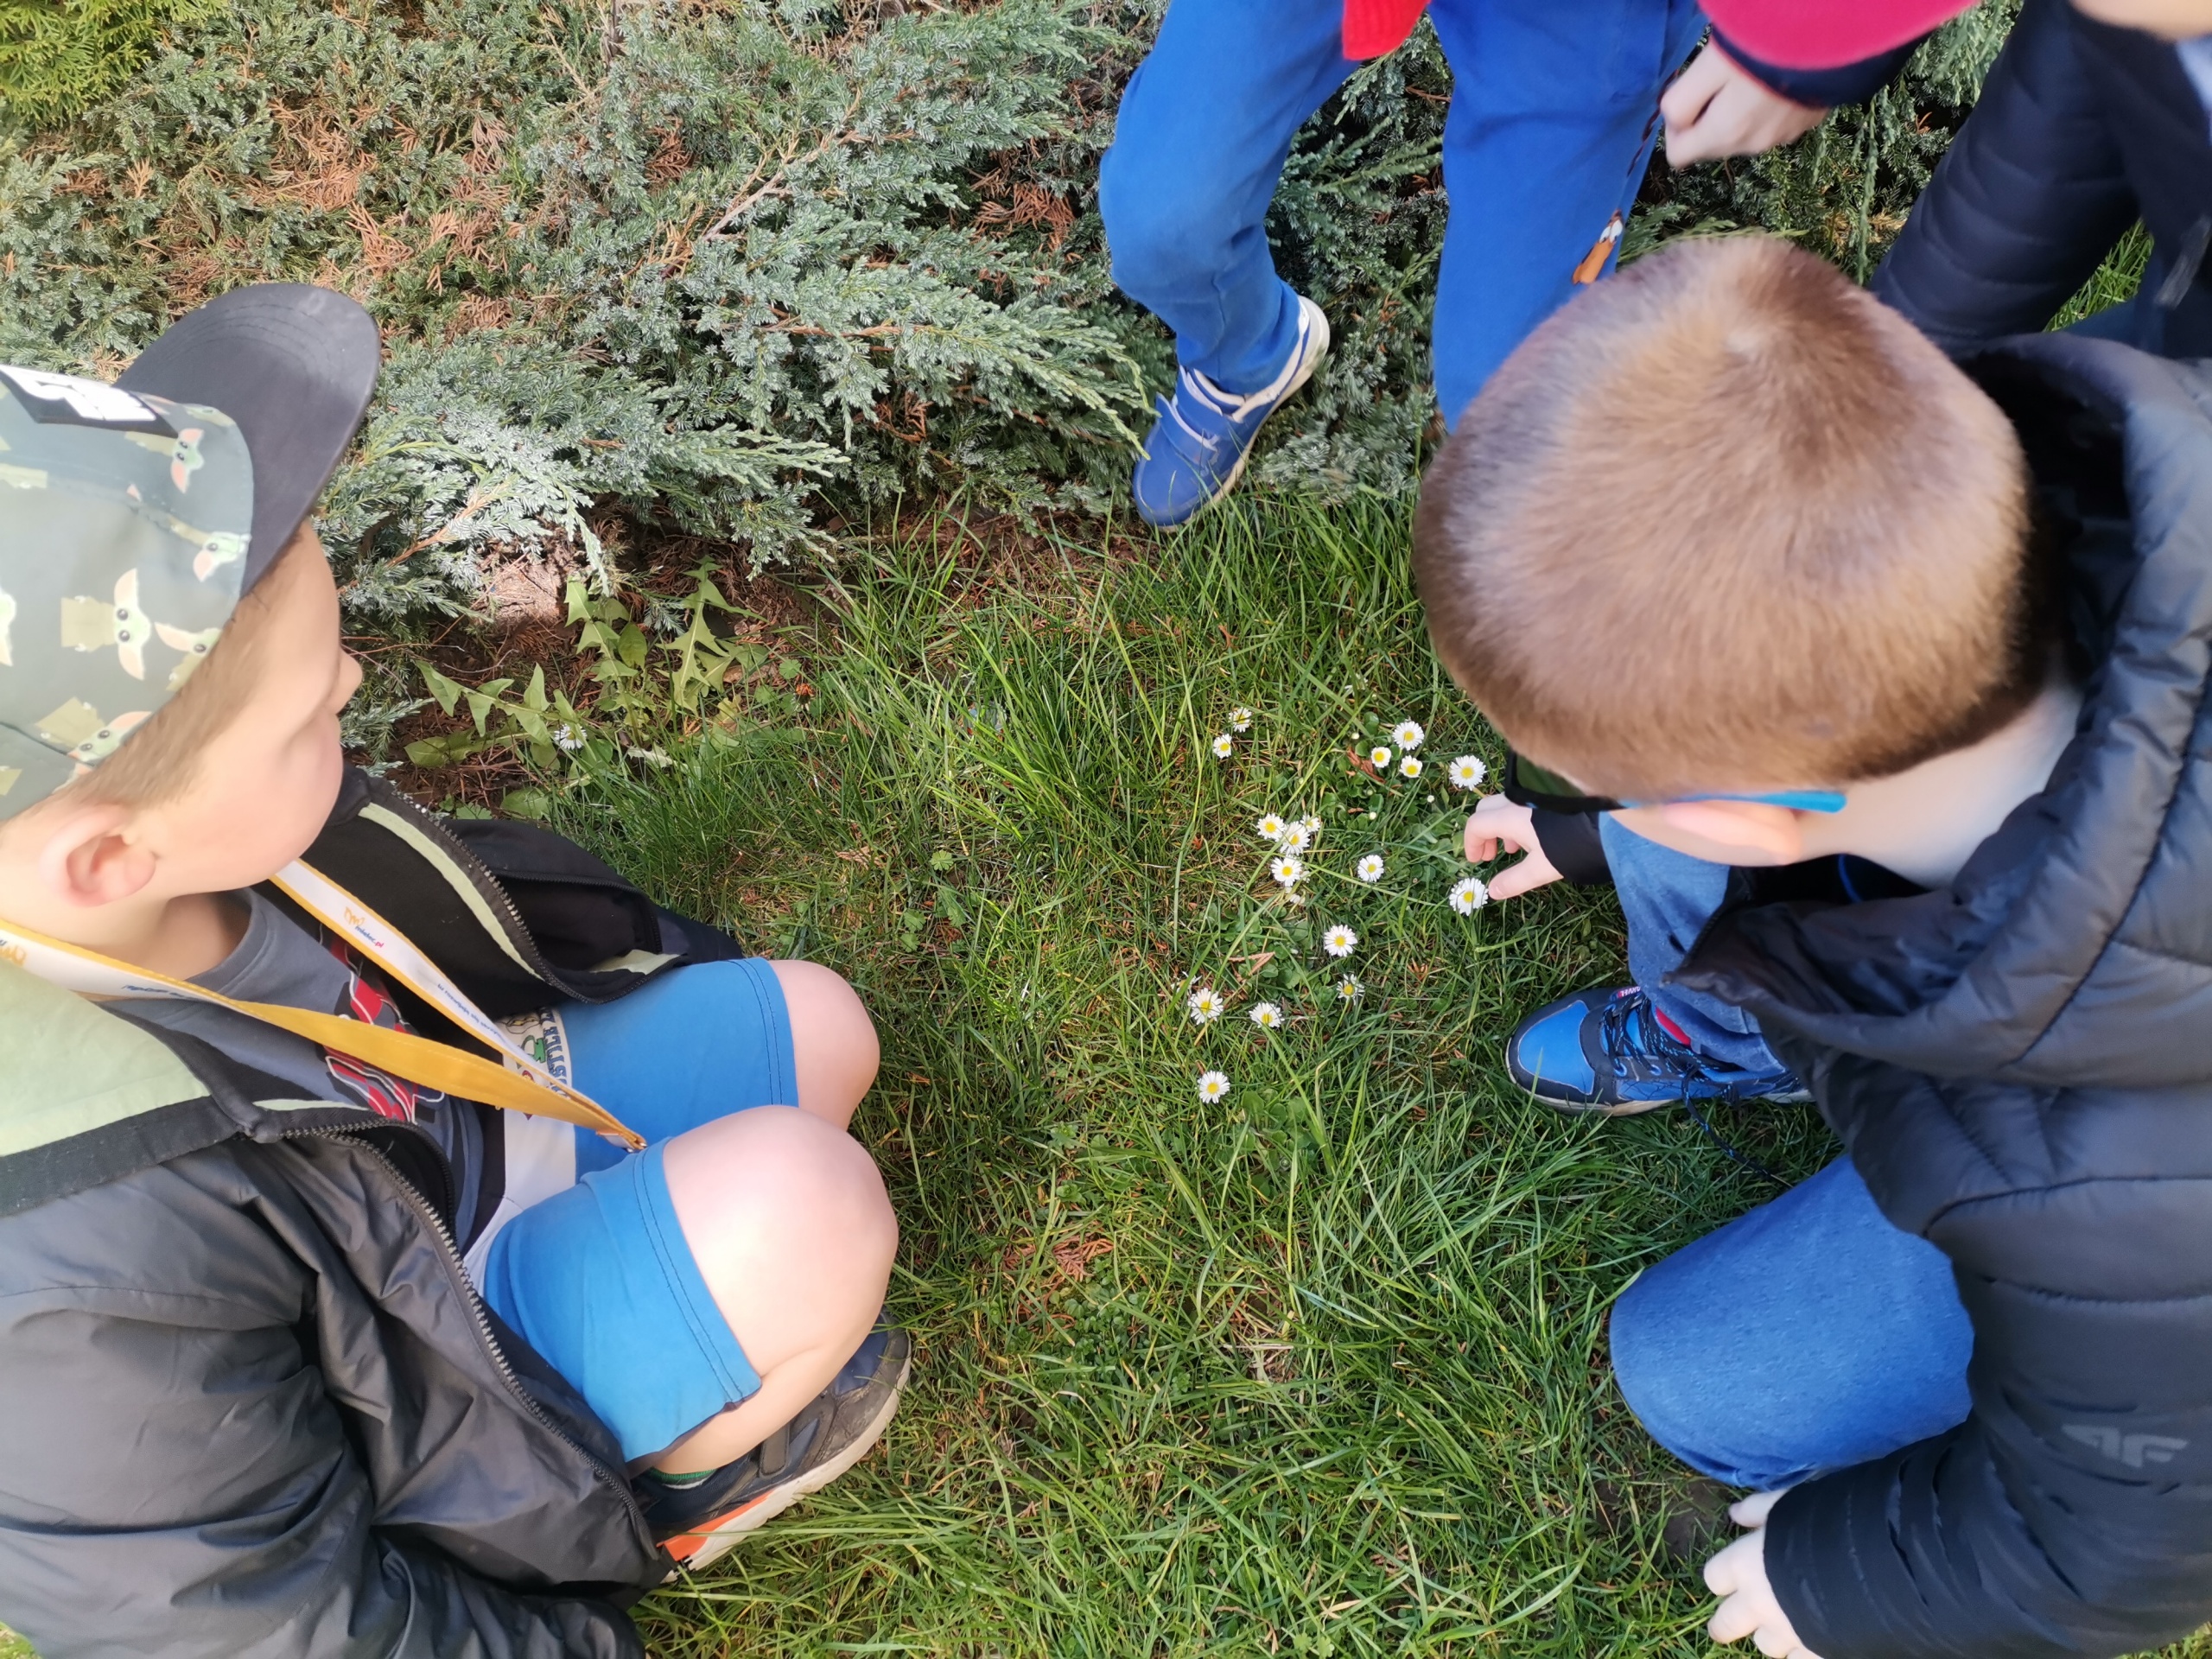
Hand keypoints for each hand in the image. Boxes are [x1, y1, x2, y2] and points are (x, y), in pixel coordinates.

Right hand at [1463, 795, 1563, 900]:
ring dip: (1500, 828)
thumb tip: (1492, 892)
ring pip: (1504, 807)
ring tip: (1512, 850)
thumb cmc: (1570, 846)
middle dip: (1483, 833)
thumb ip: (1514, 880)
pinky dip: (1516, 822)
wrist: (1606, 826)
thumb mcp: (1540, 869)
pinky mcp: (1547, 799)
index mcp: (1509, 817)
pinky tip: (1532, 839)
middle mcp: (1517, 802)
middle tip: (1489, 855)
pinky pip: (1521, 806)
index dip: (1470, 843)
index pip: (1476, 824)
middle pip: (1486, 810)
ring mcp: (1532, 797)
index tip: (1476, 861)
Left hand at [1661, 41, 1826, 166]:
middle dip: (1707, 117)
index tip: (1689, 93)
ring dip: (1737, 112)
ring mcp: (1784, 137)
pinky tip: (1778, 78)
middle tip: (1721, 77)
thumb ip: (1680, 101)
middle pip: (1710, 144)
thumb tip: (1674, 124)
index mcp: (1724, 135)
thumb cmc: (1762, 46)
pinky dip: (1767, 107)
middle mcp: (1752, 146)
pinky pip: (1772, 123)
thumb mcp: (1708, 67)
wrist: (1834, 37)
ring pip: (1742, 134)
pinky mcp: (1807, 122)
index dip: (1676, 126)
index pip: (1678, 155)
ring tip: (1752, 75)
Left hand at [1704, 1491, 1824, 1658]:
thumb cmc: (1827, 1525)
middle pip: (1726, 1624)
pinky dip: (1801, 1651)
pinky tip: (1812, 1638)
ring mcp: (1787, 1634)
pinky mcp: (1815, 1653)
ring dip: (1770, 1636)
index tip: (1729, 1578)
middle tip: (1724, 1628)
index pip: (1715, 1578)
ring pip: (1765, 1646)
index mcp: (1745, 1566)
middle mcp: (1759, 1604)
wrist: (1878, 1568)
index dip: (1723, 1577)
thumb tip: (1735, 1514)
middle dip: (1724, 1625)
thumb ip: (1760, 1509)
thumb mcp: (1789, 1503)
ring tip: (1783, 1624)